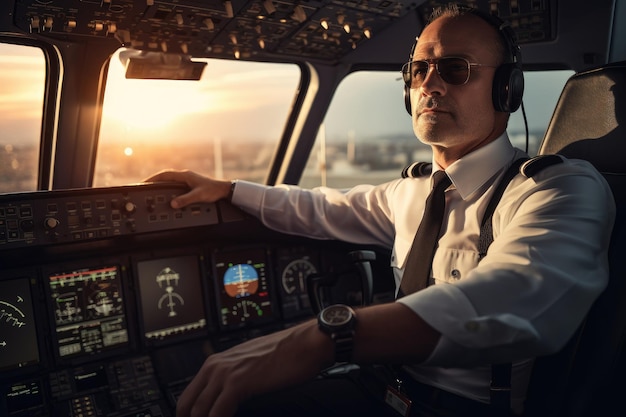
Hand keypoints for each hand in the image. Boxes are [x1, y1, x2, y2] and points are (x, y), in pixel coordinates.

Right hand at [143, 169, 231, 207]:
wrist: (224, 190)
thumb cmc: (213, 190)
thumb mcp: (198, 196)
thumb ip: (185, 200)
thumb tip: (173, 204)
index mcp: (185, 176)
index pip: (165, 175)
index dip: (153, 178)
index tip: (144, 183)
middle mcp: (185, 176)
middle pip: (165, 177)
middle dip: (154, 181)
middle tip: (145, 187)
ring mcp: (187, 180)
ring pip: (170, 181)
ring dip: (161, 184)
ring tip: (152, 191)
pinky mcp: (190, 185)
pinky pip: (175, 185)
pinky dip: (168, 188)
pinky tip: (167, 194)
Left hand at [176, 320, 332, 416]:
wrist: (306, 344)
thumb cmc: (286, 353)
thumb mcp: (250, 364)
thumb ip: (234, 377)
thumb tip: (227, 398)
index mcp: (216, 361)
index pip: (188, 394)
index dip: (189, 415)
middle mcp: (216, 365)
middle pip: (187, 405)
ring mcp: (225, 374)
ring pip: (199, 411)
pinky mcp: (238, 384)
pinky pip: (217, 414)